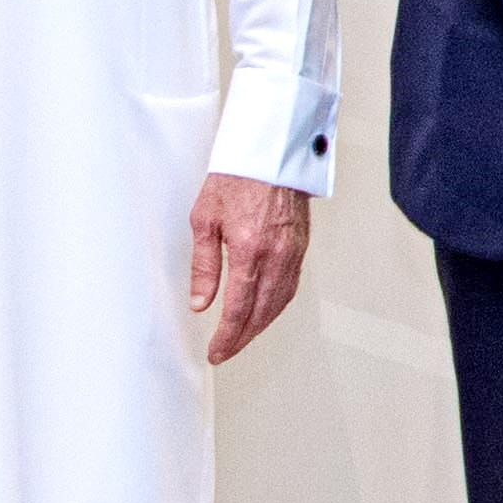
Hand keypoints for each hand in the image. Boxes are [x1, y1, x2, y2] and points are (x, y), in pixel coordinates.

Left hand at [189, 174, 311, 365]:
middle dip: (242, 338)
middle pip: (261, 313)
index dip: (227, 336)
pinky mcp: (301, 246)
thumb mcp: (205, 219)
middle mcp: (276, 256)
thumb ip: (204, 265)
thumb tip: (201, 302)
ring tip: (242, 336)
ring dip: (260, 325)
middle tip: (225, 350)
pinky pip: (290, 287)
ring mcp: (292, 252)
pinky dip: (276, 306)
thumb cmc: (237, 176)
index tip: (215, 351)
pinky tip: (264, 310)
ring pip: (279, 303)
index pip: (239, 309)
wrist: (271, 151)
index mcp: (249, 250)